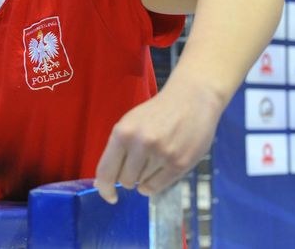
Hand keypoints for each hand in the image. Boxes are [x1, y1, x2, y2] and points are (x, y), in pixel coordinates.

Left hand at [93, 78, 222, 202]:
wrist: (191, 99)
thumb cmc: (157, 112)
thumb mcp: (130, 123)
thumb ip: (117, 149)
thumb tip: (103, 181)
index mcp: (123, 132)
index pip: (106, 170)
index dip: (105, 188)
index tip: (109, 196)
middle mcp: (140, 144)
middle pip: (125, 181)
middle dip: (129, 178)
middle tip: (138, 163)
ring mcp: (161, 154)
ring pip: (142, 184)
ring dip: (144, 178)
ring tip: (154, 158)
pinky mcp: (179, 163)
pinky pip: (158, 186)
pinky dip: (154, 185)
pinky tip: (157, 172)